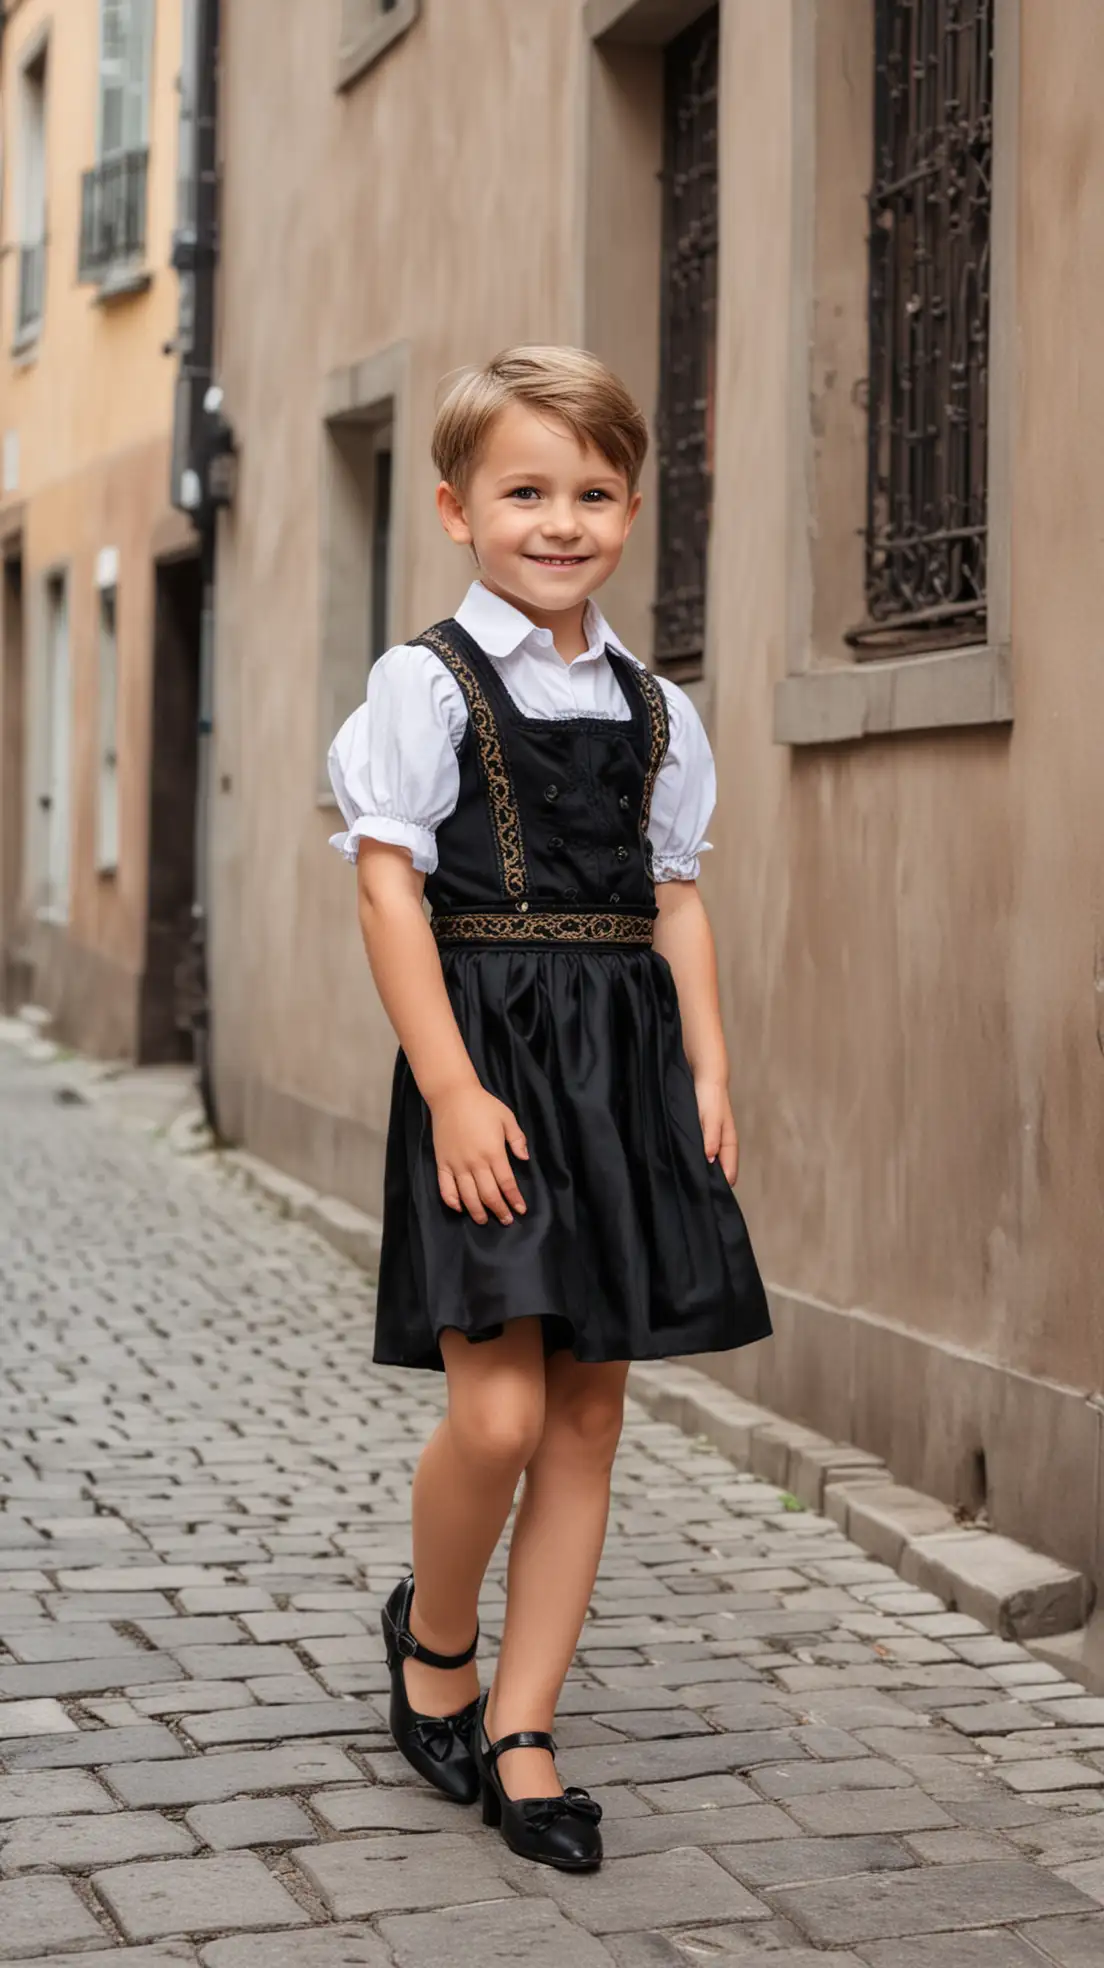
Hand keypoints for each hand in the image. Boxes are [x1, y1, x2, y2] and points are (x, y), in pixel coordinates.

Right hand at [431, 1083, 528, 1224]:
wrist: (452, 1095)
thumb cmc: (483, 1105)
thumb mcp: (507, 1117)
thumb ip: (517, 1139)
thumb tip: (525, 1158)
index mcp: (493, 1152)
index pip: (506, 1183)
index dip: (514, 1199)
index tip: (520, 1210)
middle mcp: (475, 1162)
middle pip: (488, 1194)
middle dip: (499, 1210)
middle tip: (506, 1220)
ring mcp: (456, 1164)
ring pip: (467, 1196)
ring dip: (477, 1211)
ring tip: (484, 1221)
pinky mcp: (441, 1162)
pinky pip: (445, 1187)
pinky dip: (452, 1201)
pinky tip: (459, 1208)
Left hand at [697, 1079, 738, 1185]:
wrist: (701, 1069)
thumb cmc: (709, 1093)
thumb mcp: (711, 1116)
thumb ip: (711, 1136)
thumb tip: (710, 1159)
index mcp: (726, 1133)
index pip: (729, 1158)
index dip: (728, 1172)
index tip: (726, 1188)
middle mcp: (718, 1133)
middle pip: (721, 1157)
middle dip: (719, 1172)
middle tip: (711, 1191)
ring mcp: (708, 1128)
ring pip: (710, 1151)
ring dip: (706, 1164)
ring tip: (699, 1179)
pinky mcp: (696, 1123)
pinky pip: (698, 1142)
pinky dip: (696, 1152)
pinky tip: (689, 1156)